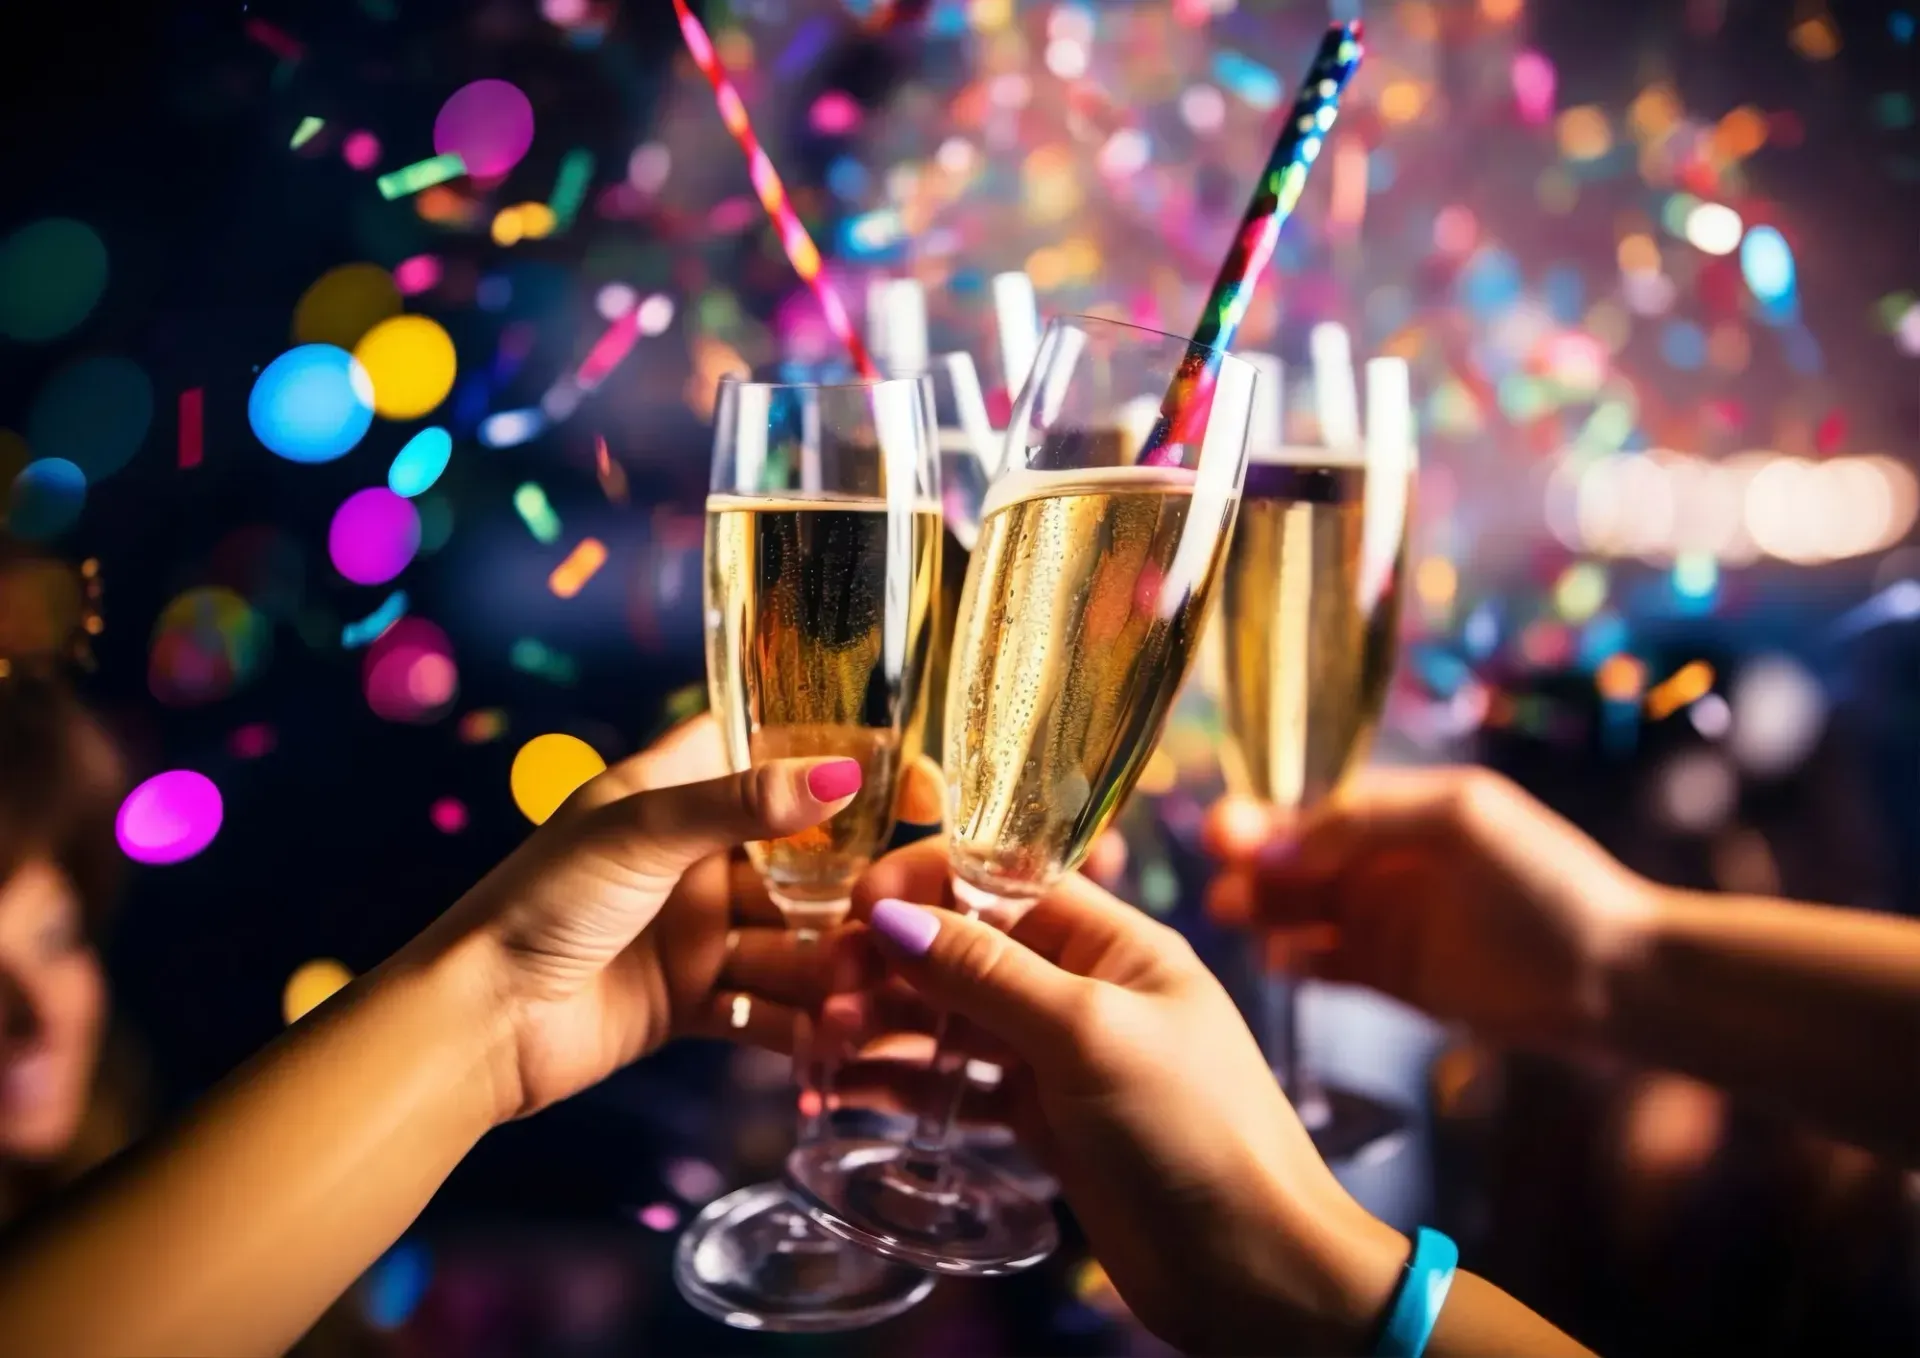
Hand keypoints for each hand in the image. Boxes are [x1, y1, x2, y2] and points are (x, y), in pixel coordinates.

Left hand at [421, 716, 873, 1121]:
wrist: (477, 1025)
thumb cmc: (541, 903)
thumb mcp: (643, 833)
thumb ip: (743, 804)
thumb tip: (844, 774)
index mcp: (673, 792)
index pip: (767, 751)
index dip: (837, 758)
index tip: (908, 779)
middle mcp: (692, 856)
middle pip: (798, 857)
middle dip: (851, 884)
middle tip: (904, 907)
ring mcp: (694, 930)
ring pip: (790, 937)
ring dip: (832, 961)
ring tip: (871, 983)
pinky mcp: (691, 1000)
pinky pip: (764, 1004)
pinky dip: (799, 1020)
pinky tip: (836, 1033)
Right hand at [842, 840, 1406, 1356]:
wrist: (1253, 1270)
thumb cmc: (1195, 1132)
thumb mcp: (1088, 1035)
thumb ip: (988, 973)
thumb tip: (891, 914)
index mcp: (1112, 941)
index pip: (1001, 879)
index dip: (924, 884)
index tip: (853, 908)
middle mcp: (1082, 985)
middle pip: (964, 946)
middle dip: (889, 960)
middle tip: (825, 994)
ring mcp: (1060, 1055)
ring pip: (951, 1016)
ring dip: (883, 1022)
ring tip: (821, 1047)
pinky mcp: (1043, 1119)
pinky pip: (957, 1084)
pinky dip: (902, 1083)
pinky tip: (844, 1092)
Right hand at [1205, 767, 1658, 1047]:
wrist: (1616, 975)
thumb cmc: (1548, 879)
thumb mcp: (1460, 820)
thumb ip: (1366, 823)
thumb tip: (1278, 844)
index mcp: (1396, 811)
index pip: (1309, 807)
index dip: (1264, 817)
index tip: (1223, 829)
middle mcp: (1379, 863)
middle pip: (1292, 860)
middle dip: (1253, 864)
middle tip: (1224, 880)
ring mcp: (1380, 921)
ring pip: (1297, 912)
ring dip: (1263, 910)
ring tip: (1234, 914)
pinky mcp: (1386, 978)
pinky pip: (1321, 965)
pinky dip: (1293, 960)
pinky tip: (1276, 957)